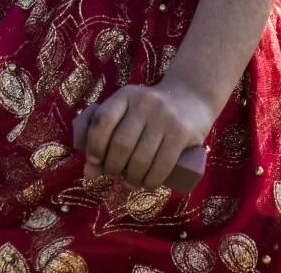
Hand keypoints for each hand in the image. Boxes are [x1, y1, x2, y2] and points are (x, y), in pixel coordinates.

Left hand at [71, 79, 215, 189]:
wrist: (192, 96)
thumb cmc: (151, 111)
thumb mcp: (128, 112)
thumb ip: (106, 136)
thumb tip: (88, 173)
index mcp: (125, 96)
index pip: (103, 120)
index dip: (94, 144)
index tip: (94, 161)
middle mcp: (144, 103)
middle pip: (121, 144)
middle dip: (112, 167)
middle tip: (113, 174)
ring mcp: (164, 118)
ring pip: (141, 158)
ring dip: (132, 178)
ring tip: (130, 181)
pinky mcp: (181, 133)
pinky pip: (162, 164)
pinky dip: (151, 181)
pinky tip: (147, 184)